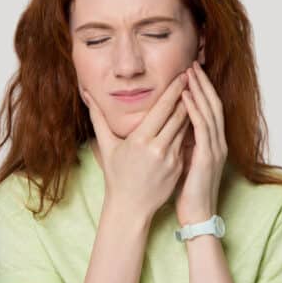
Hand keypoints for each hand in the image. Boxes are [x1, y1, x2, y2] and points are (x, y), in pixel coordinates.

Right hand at [82, 72, 191, 219]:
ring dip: (190, 111)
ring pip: (185, 128)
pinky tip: (193, 118)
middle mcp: (158, 148)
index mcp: (140, 140)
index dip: (174, 90)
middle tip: (193, 78)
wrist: (131, 207)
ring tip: (195, 94)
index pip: (162, 108)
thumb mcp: (107, 146)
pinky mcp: (179, 167)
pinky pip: (186, 143)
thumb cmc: (117, 175)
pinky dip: (189, 130)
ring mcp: (171, 158)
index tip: (182, 76)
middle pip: (178, 115)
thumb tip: (87, 95)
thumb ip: (98, 118)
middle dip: (186, 95)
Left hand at [175, 60, 227, 225]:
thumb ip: (183, 141)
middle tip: (191, 63)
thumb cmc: (188, 189)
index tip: (191, 72)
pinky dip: (194, 109)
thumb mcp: (186, 159)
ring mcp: (215, 148)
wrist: (196, 214)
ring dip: (199, 90)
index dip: (202, 89)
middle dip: (202, 82)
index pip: (209, 108)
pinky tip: (185, 97)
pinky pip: (202, 128)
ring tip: (188, 72)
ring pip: (210, 111)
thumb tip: (172, 124)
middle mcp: (218, 142)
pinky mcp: (208, 157)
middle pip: (213, 103)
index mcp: (213, 142)